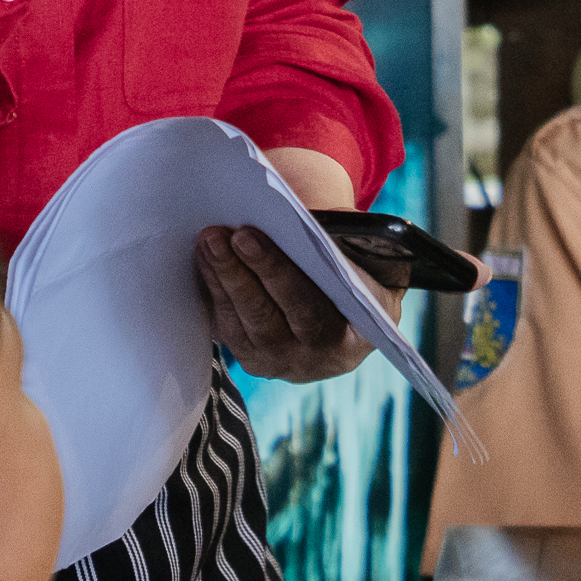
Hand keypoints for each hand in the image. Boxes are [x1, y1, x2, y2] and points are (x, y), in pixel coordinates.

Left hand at [195, 224, 392, 383]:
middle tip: (218, 234)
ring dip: (221, 278)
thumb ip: (351, 249)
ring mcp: (278, 363)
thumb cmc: (361, 282)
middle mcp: (312, 360)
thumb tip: (310, 217)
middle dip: (238, 272)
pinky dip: (215, 289)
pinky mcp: (252, 358)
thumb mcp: (374, 268)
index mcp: (351, 338)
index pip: (306, 307)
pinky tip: (205, 257)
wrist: (350, 327)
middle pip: (265, 317)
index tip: (247, 235)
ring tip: (208, 240)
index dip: (274, 271)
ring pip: (241, 323)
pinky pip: (227, 326)